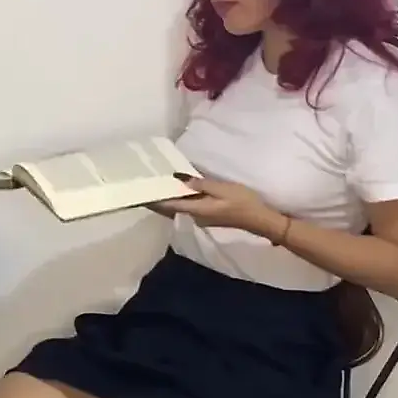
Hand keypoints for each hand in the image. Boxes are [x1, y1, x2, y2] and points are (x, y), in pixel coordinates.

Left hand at [152, 175, 286, 237]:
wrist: (259, 219)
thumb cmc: (242, 202)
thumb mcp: (221, 189)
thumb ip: (200, 184)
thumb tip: (178, 178)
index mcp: (195, 210)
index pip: (167, 205)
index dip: (152, 200)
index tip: (138, 194)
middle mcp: (193, 216)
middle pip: (169, 208)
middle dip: (156, 200)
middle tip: (143, 188)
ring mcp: (200, 218)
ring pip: (178, 208)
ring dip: (167, 200)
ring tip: (157, 187)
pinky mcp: (207, 216)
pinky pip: (187, 208)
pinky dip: (179, 200)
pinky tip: (177, 191)